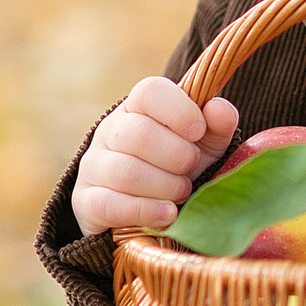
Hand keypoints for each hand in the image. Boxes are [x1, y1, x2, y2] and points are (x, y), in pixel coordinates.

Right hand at [70, 77, 240, 236]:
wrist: (144, 209)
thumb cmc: (177, 167)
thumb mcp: (204, 145)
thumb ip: (217, 125)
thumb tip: (218, 109)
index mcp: (138, 108)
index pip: (150, 91)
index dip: (179, 110)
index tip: (199, 131)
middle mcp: (111, 131)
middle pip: (139, 134)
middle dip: (177, 157)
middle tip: (190, 170)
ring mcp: (94, 165)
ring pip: (127, 172)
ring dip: (165, 186)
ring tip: (180, 193)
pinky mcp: (87, 200)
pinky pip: (110, 204)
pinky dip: (146, 210)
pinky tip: (167, 214)